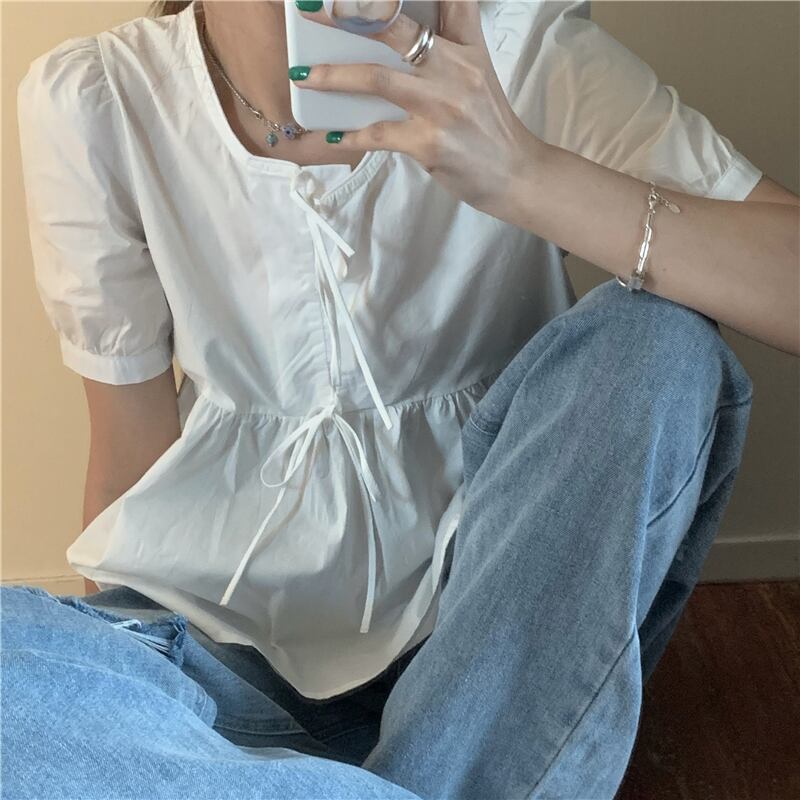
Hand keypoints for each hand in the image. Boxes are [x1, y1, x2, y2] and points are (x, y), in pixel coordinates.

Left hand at [291, 0, 545, 217]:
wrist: (515, 175)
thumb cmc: (490, 125)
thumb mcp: (478, 72)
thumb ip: (450, 42)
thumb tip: (404, 28)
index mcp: (467, 46)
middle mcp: (455, 68)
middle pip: (396, 27)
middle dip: (349, 13)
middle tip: (313, 8)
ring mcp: (441, 106)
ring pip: (378, 78)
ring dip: (334, 76)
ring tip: (303, 75)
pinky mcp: (429, 143)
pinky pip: (379, 134)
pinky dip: (353, 135)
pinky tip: (334, 136)